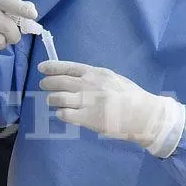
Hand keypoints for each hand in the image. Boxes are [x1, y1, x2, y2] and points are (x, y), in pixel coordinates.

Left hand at [38, 60, 185, 157]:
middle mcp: (88, 85)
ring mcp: (87, 102)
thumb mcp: (113, 79)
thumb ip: (95, 78)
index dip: (52, 67)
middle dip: (48, 83)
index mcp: (96, 73)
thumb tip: (77, 79)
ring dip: (52, 99)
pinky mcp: (87, 118)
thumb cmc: (130, 97)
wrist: (143, 115)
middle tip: (43, 86)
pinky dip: (61, 113)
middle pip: (59, 82)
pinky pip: (64, 114)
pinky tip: (63, 114)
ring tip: (52, 101)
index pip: (68, 67)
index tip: (42, 68)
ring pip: (58, 98)